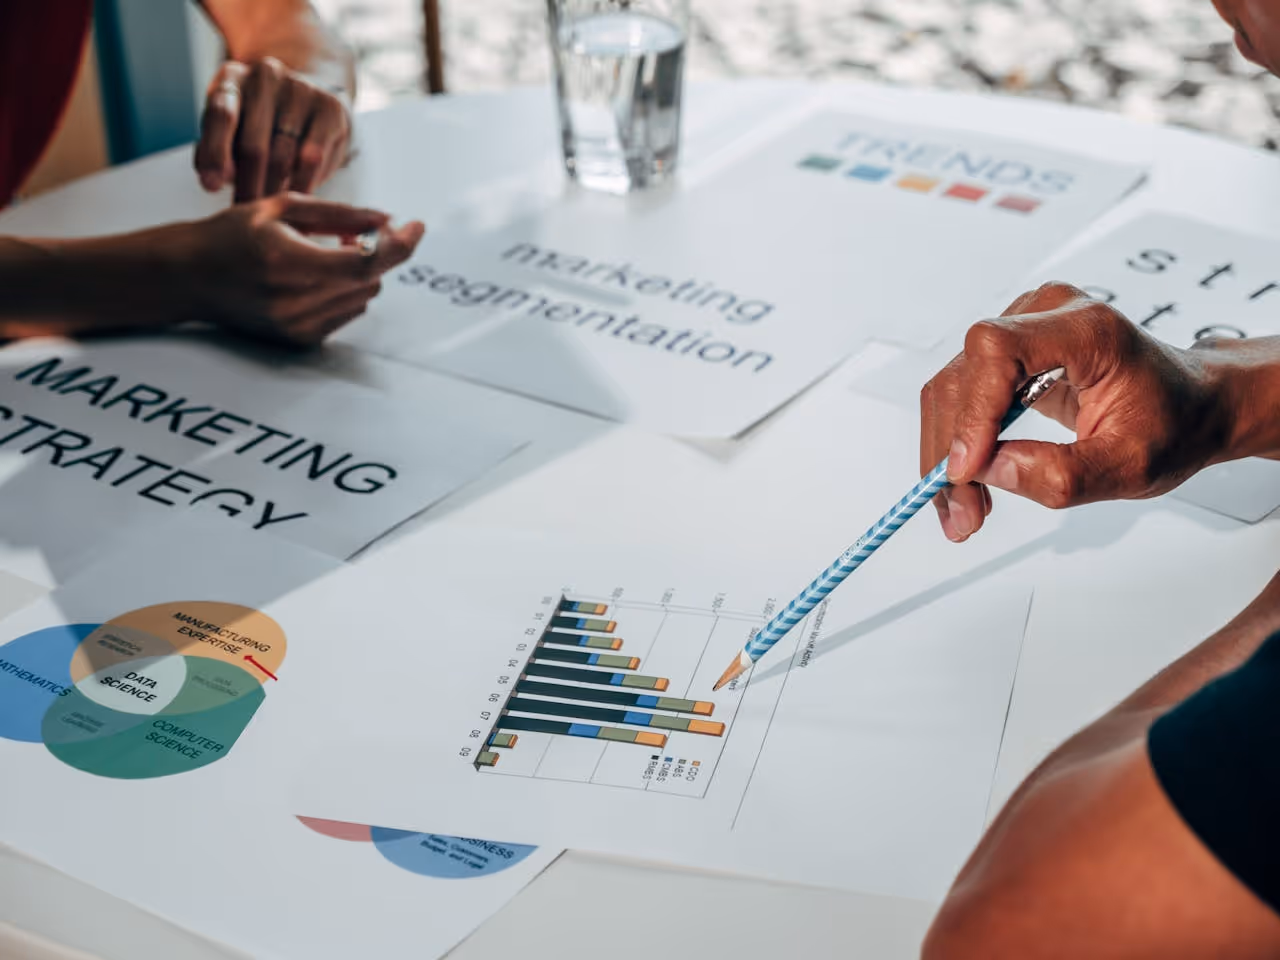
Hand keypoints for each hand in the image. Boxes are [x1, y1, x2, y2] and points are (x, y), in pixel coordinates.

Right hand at [172, 193, 424, 346]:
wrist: (187, 278)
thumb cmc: (229, 236)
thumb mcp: (280, 208)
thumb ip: (338, 214)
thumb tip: (385, 219)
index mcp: (290, 263)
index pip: (367, 262)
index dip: (400, 245)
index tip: (416, 226)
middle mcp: (296, 302)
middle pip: (371, 280)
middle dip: (372, 253)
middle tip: (346, 234)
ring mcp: (298, 327)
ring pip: (363, 298)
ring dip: (357, 274)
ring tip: (321, 255)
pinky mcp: (299, 341)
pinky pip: (346, 314)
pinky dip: (342, 293)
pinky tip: (311, 278)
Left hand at [195, 58, 352, 201]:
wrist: (305, 101)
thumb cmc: (257, 125)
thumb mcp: (228, 132)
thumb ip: (214, 153)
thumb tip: (212, 181)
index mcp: (232, 78)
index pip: (221, 114)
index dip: (215, 153)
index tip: (211, 187)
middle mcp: (265, 75)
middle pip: (254, 143)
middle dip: (249, 186)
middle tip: (247, 216)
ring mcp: (301, 88)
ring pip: (285, 155)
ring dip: (275, 191)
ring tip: (270, 215)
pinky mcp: (330, 107)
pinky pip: (314, 158)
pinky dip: (303, 185)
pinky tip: (297, 202)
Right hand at [919, 282, 1230, 541]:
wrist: (1193, 404)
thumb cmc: (1174, 424)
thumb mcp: (1132, 466)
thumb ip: (1062, 474)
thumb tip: (989, 471)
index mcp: (1087, 330)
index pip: (997, 352)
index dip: (971, 411)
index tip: (966, 471)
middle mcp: (1047, 314)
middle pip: (963, 375)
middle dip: (950, 451)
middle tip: (958, 513)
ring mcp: (1023, 328)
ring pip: (952, 388)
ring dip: (945, 453)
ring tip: (962, 508)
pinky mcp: (1009, 351)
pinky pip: (962, 394)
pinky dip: (957, 442)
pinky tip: (968, 481)